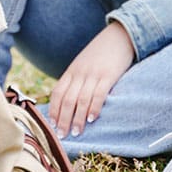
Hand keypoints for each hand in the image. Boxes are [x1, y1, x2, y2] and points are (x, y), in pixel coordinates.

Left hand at [47, 21, 134, 137]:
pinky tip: (92, 119)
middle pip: (67, 99)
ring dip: (77, 118)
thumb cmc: (101, 53)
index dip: (53, 110)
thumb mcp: (84, 64)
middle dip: (63, 119)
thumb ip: (76, 79)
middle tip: (62, 135)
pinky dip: (93, 107)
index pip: (57, 92)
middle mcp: (80, 73)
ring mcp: (93, 74)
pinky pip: (98, 94)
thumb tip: (69, 101)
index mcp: (72, 71)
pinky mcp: (108, 75)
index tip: (52, 125)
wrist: (119, 35)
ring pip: (80, 99)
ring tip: (76, 132)